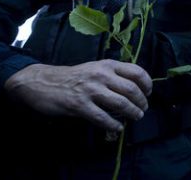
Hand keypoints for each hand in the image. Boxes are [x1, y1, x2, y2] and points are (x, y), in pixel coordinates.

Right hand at [4, 59, 152, 131]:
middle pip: (132, 90)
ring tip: (135, 117)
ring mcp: (90, 90)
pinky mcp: (79, 105)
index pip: (137, 72)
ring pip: (121, 104)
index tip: (148, 93)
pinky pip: (103, 118)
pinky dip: (114, 124)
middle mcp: (101, 75)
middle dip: (142, 102)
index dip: (147, 84)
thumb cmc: (72, 77)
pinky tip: (117, 127)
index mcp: (107, 65)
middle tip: (143, 109)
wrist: (41, 82)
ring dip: (132, 113)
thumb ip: (113, 75)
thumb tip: (134, 89)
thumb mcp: (95, 68)